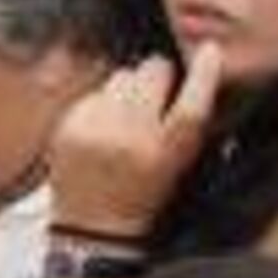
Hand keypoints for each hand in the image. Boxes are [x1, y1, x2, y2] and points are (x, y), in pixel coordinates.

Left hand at [48, 42, 222, 236]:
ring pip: (121, 76)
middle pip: (152, 75)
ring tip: (128, 113)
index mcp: (164, 154)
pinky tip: (104, 124)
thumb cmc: (144, 197)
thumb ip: (185, 127)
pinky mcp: (68, 126)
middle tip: (158, 92)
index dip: (205, 73)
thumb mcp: (178, 168)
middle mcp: (129, 139)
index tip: (209, 50)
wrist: (94, 227)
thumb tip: (193, 77)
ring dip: (129, 87)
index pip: (192, 104)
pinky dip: (102, 102)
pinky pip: (94, 92)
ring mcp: (94, 130)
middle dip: (159, 76)